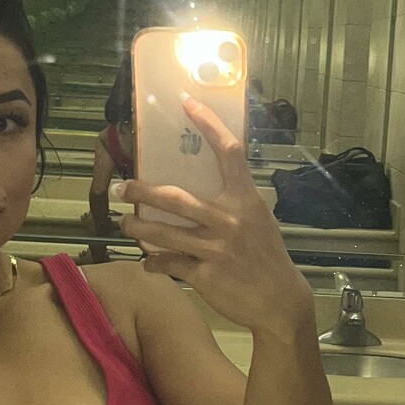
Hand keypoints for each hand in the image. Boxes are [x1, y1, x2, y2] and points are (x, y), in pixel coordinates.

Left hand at [119, 94, 314, 339]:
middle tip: (124, 187)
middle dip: (142, 191)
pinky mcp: (204, 274)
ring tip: (125, 224)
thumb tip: (202, 187)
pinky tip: (148, 262)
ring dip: (137, 228)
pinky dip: (153, 262)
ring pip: (162, 233)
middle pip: (175, 198)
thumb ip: (233, 203)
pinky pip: (167, 263)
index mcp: (245, 200)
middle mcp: (228, 220)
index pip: (228, 152)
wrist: (280, 301)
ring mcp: (215, 249)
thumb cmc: (267, 257)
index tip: (187, 103)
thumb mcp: (258, 221)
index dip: (208, 124)